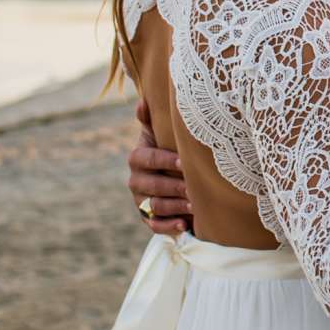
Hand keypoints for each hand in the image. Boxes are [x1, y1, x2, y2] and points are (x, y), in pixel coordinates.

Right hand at [128, 94, 192, 234]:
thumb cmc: (170, 148)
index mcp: (138, 157)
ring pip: (154, 206)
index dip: (164, 161)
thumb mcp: (161, 133)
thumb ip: (152, 119)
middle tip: (193, 188)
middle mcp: (135, 180)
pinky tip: (184, 226)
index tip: (185, 162)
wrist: (173, 175)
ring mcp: (141, 201)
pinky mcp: (148, 219)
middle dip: (173, 186)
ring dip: (175, 206)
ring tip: (194, 205)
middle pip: (150, 185)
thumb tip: (143, 101)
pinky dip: (169, 227)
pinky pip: (155, 226)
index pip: (146, 158)